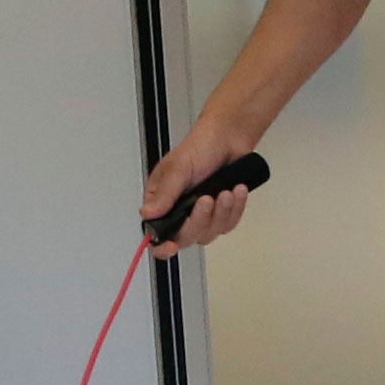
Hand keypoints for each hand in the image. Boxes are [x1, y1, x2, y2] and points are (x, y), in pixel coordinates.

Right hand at [139, 127, 261, 250]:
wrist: (229, 139)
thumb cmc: (200, 147)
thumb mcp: (178, 167)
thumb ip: (165, 193)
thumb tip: (148, 213)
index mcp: (161, 202)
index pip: (155, 234)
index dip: (161, 246)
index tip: (171, 246)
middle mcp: (179, 212)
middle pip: (185, 238)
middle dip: (199, 221)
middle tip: (206, 200)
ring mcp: (201, 214)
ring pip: (209, 233)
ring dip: (221, 213)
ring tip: (225, 191)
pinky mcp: (221, 213)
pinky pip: (228, 224)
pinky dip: (235, 209)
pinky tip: (236, 192)